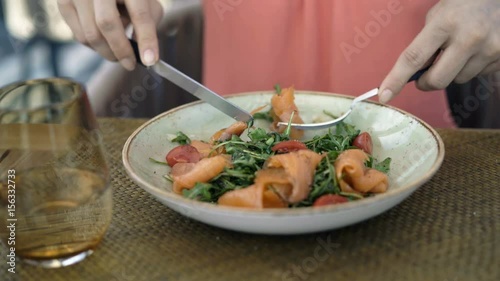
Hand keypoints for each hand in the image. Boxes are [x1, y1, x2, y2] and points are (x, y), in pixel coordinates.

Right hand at [57, 0, 163, 69]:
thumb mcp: (146, 2)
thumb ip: (149, 24)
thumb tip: (143, 53)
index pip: (139, 14)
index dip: (146, 40)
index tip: (150, 61)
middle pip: (107, 24)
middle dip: (121, 50)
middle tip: (130, 64)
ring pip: (90, 34)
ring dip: (107, 50)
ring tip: (118, 49)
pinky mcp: (63, 1)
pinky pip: (78, 35)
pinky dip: (93, 46)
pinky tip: (103, 41)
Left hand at [379, 0, 499, 102]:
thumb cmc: (464, 5)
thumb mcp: (438, 16)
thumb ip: (424, 44)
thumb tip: (413, 74)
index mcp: (446, 23)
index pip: (414, 58)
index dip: (396, 79)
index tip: (384, 95)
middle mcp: (469, 37)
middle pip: (436, 80)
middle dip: (425, 82)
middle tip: (425, 74)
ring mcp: (490, 48)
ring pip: (457, 80)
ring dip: (452, 71)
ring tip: (460, 49)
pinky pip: (477, 76)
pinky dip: (471, 67)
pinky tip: (477, 49)